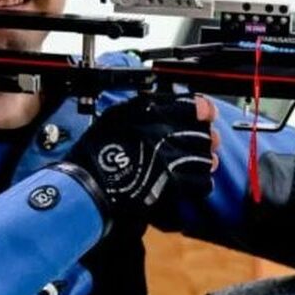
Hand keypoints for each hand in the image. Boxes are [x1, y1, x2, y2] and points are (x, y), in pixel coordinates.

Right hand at [72, 93, 219, 216]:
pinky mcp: (174, 186)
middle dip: (204, 139)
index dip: (204, 110)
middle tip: (203, 143)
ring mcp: (170, 161)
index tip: (206, 114)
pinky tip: (191, 183)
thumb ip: (146, 109)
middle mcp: (163, 134)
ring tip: (194, 164)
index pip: (193, 106)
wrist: (89, 188)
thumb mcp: (117, 117)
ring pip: (205, 158)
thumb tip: (171, 107)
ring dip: (203, 161)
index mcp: (149, 113)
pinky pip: (202, 184)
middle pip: (202, 134)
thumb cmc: (96, 154)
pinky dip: (200, 183)